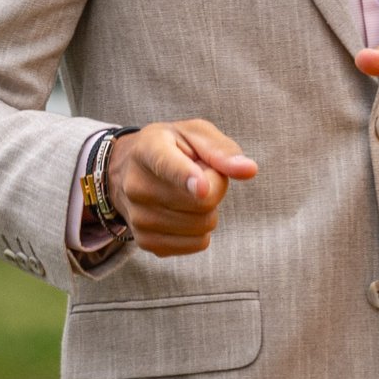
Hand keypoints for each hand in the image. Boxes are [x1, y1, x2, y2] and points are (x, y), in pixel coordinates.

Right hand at [106, 120, 258, 256]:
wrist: (129, 170)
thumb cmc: (173, 148)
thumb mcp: (196, 134)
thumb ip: (222, 150)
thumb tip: (249, 170)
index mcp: (149, 149)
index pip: (168, 166)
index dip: (187, 178)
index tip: (202, 188)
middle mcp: (136, 185)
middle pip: (201, 202)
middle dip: (214, 188)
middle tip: (199, 175)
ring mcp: (138, 217)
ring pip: (201, 226)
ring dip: (207, 210)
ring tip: (188, 192)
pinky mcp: (146, 241)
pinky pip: (196, 244)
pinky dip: (199, 229)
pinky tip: (182, 212)